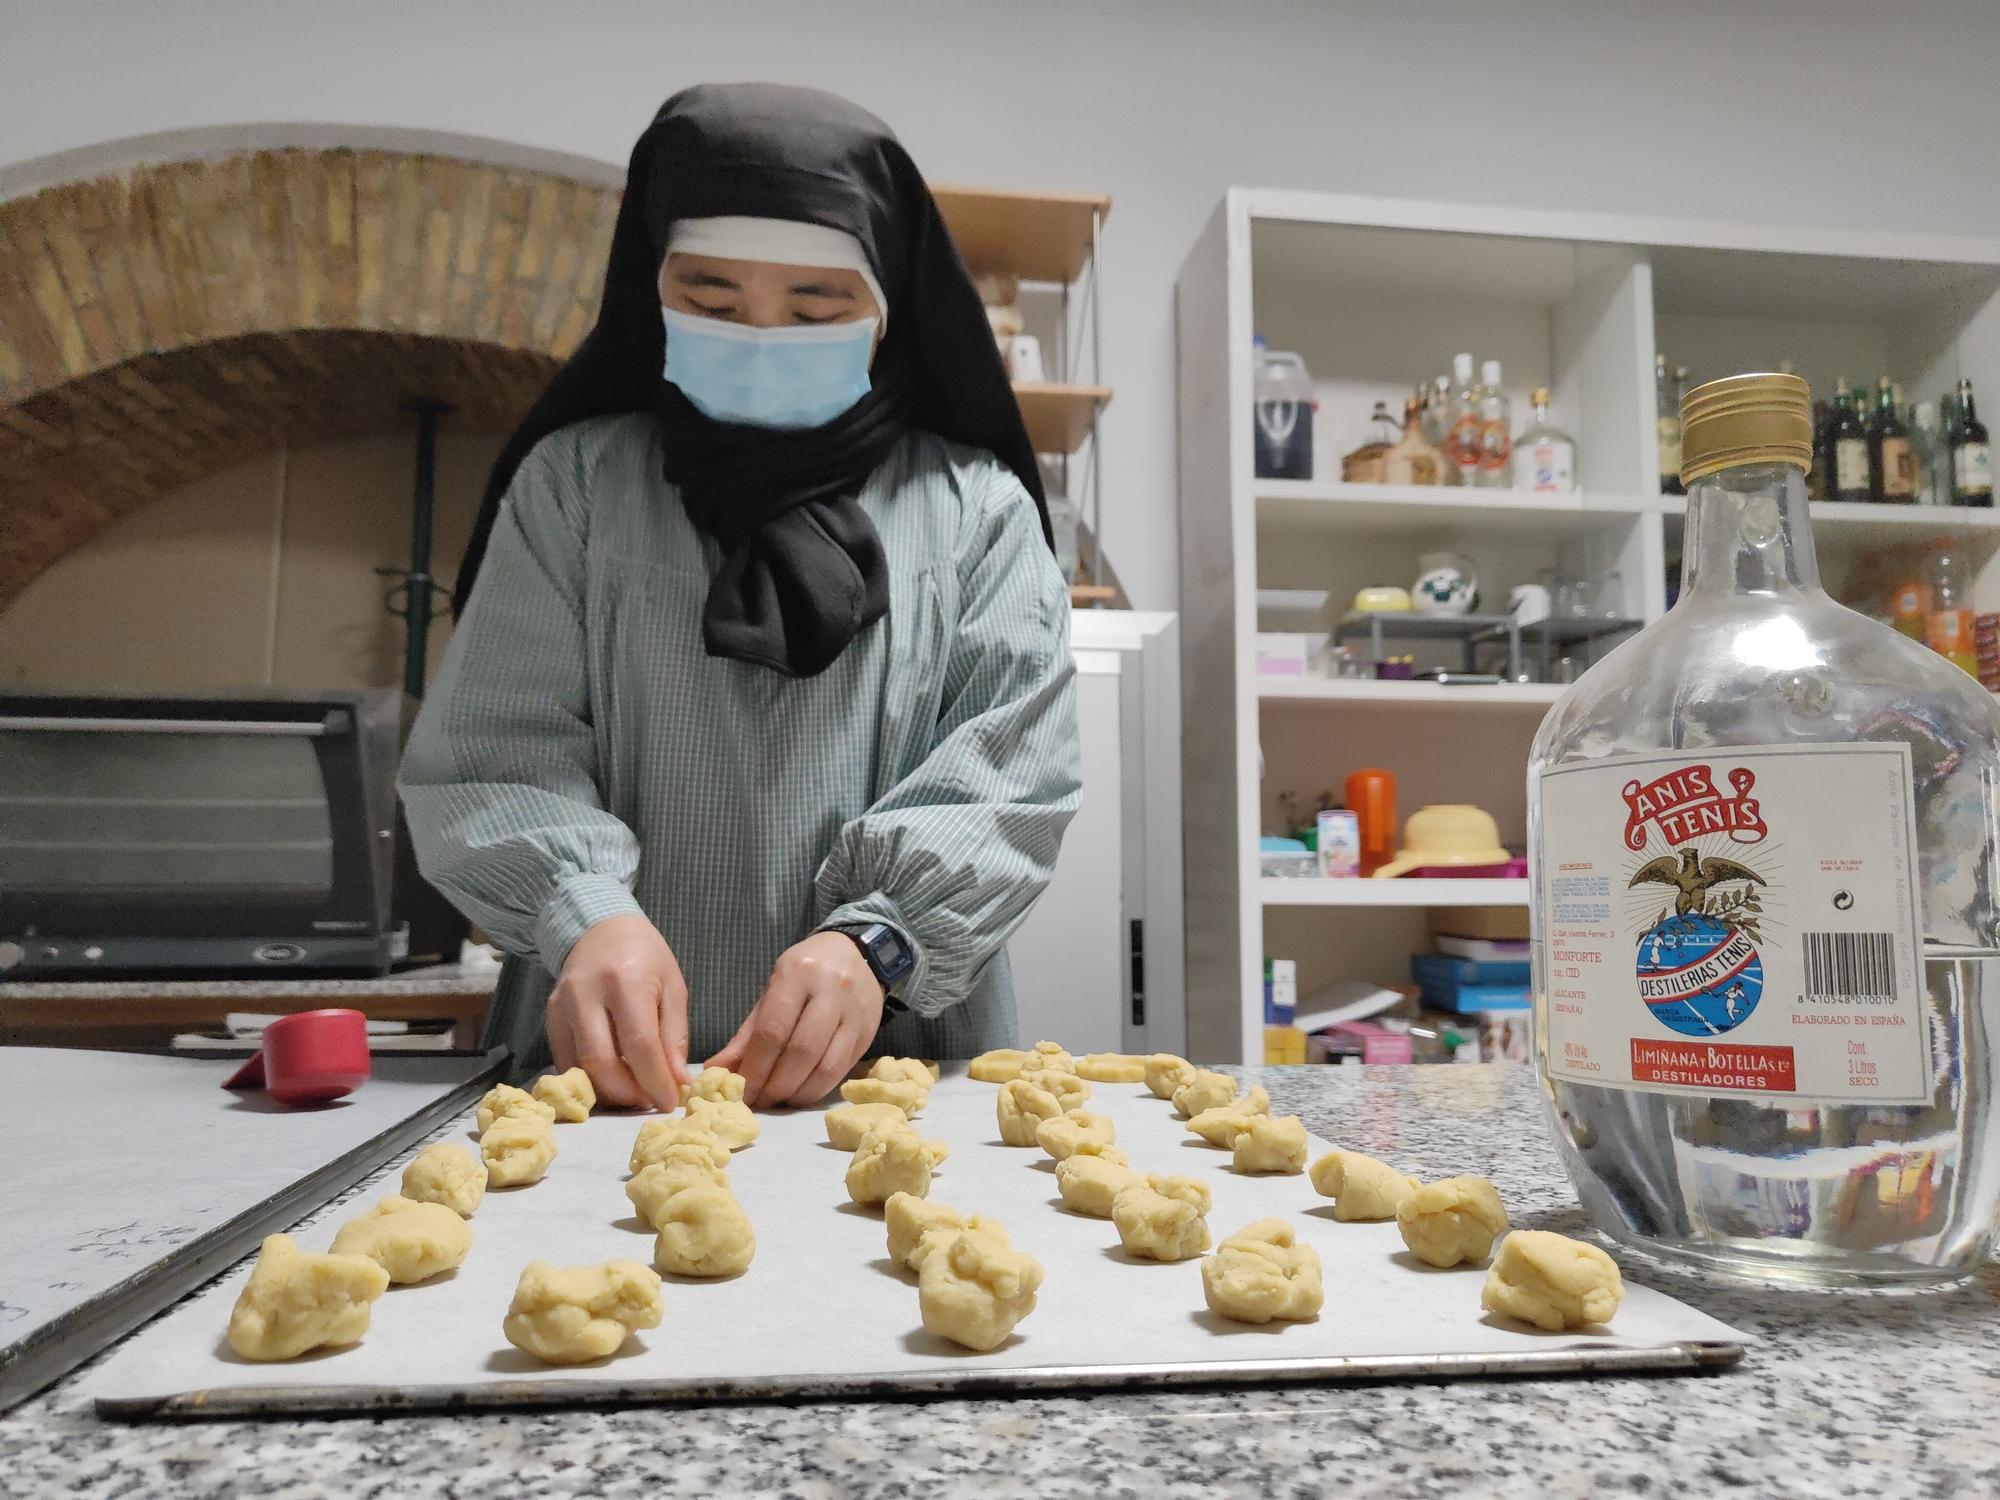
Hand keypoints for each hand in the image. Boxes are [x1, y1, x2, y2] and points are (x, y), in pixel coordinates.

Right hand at [546, 914, 690, 1111]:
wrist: (601, 928)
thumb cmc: (645, 956)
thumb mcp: (673, 988)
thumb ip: (675, 1037)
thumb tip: (677, 1083)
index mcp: (626, 982)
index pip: (639, 1046)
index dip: (655, 1081)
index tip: (670, 1103)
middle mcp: (587, 994)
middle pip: (601, 1062)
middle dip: (628, 1093)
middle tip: (649, 1101)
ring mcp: (562, 1006)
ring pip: (578, 1067)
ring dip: (607, 1092)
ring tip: (633, 1095)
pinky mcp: (549, 1016)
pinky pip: (565, 1061)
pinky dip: (588, 1079)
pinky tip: (610, 1081)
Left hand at [708, 932, 883, 1107]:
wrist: (855, 955)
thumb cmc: (804, 975)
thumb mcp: (772, 992)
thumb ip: (746, 1035)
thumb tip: (716, 1071)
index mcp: (798, 974)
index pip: (773, 1030)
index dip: (755, 1068)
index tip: (742, 1092)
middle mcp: (831, 991)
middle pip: (801, 1051)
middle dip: (776, 1085)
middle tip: (759, 1101)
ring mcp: (854, 1013)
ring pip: (826, 1067)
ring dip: (798, 1093)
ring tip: (779, 1101)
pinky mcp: (868, 1033)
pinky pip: (841, 1070)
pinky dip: (817, 1089)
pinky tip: (801, 1093)